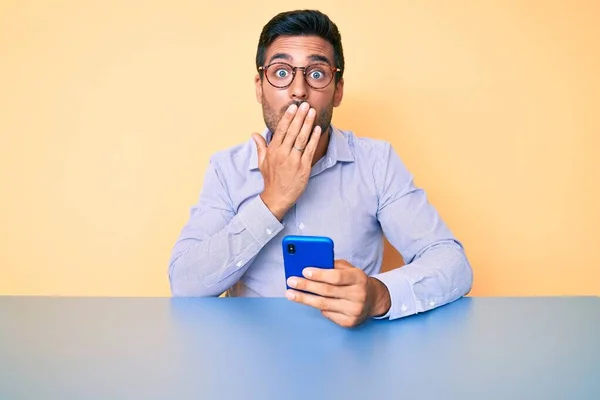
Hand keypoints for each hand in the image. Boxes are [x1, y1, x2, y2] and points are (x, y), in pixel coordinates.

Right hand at [252, 102, 321, 220]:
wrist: (277, 197)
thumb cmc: (271, 179)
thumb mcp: (262, 162)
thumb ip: (260, 146)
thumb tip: (254, 134)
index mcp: (273, 151)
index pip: (281, 130)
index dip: (288, 117)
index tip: (293, 107)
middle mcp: (283, 154)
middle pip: (292, 131)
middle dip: (300, 117)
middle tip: (305, 105)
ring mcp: (294, 161)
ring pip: (301, 138)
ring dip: (308, 124)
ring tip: (312, 112)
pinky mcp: (304, 168)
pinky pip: (309, 150)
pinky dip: (313, 139)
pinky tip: (317, 129)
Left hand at [285, 260, 391, 327]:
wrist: (374, 300)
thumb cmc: (356, 282)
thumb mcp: (350, 269)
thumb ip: (333, 265)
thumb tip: (311, 264)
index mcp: (359, 278)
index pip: (336, 277)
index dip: (319, 274)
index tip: (304, 271)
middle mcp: (358, 295)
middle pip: (327, 291)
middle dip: (306, 286)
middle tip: (291, 282)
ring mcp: (354, 310)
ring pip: (323, 304)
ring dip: (304, 299)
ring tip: (291, 294)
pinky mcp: (349, 322)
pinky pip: (327, 314)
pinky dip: (317, 307)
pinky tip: (308, 301)